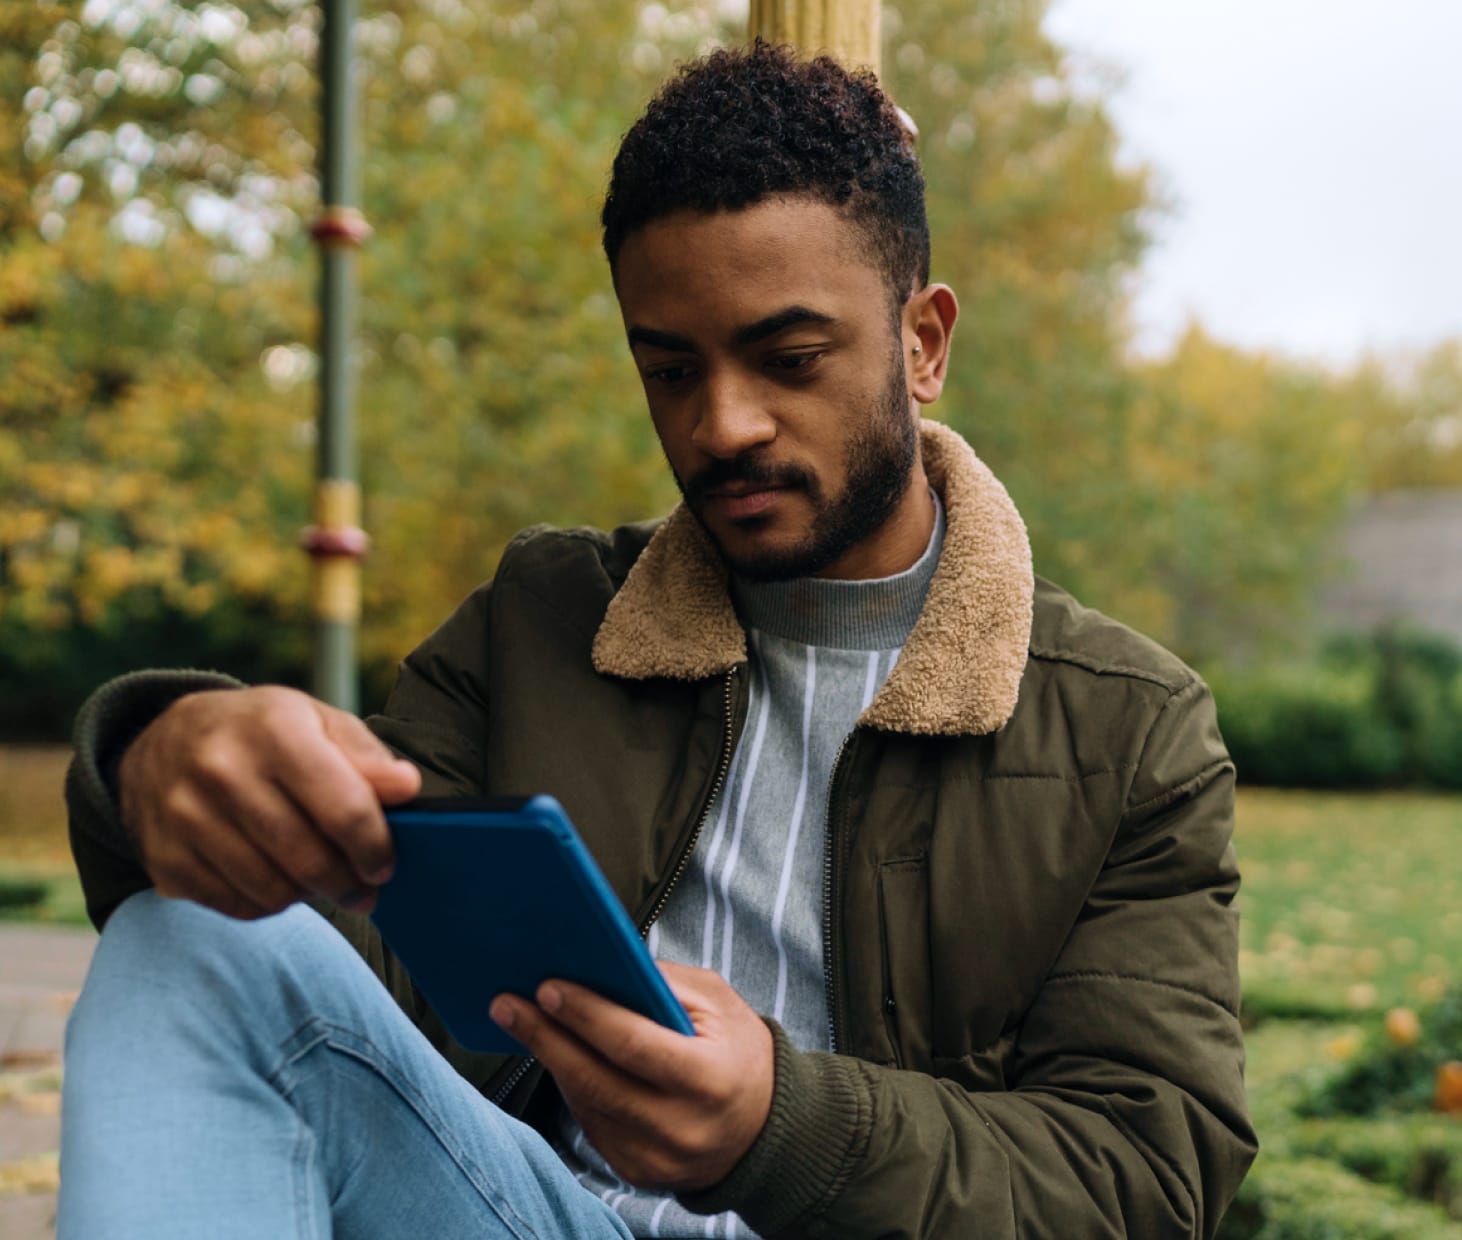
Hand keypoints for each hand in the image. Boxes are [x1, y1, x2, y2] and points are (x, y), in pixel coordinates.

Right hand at [118, 686, 420, 918]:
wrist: (164, 740)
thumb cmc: (261, 732)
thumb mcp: (317, 722)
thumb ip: (367, 757)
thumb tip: (408, 787)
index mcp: (275, 730)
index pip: (344, 810)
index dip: (375, 848)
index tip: (384, 864)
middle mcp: (222, 771)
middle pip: (309, 860)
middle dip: (348, 883)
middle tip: (363, 887)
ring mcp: (184, 817)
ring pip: (273, 891)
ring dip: (309, 896)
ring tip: (320, 880)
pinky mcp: (164, 859)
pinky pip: (237, 907)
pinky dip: (267, 903)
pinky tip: (276, 878)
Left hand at [490, 962, 773, 1190]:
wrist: (764, 1128)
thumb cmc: (738, 1050)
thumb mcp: (719, 1003)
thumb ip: (664, 984)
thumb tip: (600, 965)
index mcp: (709, 1079)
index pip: (635, 1045)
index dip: (587, 1016)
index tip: (547, 986)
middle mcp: (681, 1128)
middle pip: (597, 1080)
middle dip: (546, 1038)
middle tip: (507, 1003)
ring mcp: (656, 1159)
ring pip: (587, 1104)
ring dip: (552, 1060)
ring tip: (522, 1020)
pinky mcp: (637, 1173)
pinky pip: (592, 1124)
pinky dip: (572, 1087)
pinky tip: (557, 1056)